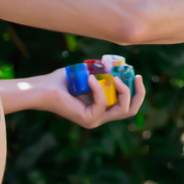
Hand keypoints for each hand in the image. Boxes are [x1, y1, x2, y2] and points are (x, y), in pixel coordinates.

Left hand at [29, 67, 146, 129]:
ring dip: (123, 91)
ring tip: (115, 77)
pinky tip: (91, 78)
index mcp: (102, 107)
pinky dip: (99, 88)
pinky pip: (102, 103)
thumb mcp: (89, 73)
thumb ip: (103, 70)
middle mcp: (100, 116)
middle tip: (136, 77)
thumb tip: (118, 63)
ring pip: (122, 110)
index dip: (137, 92)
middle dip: (138, 93)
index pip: (127, 105)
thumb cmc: (63, 80)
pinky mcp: (88, 119)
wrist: (44, 88)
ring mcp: (95, 120)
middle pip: (130, 111)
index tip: (136, 75)